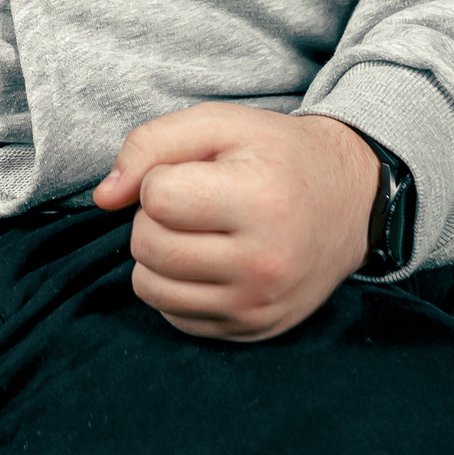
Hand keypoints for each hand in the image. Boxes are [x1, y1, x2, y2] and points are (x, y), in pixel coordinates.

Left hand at [92, 103, 379, 342]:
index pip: (157, 198)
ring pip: (150, 287)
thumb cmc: (277, 156)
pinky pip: (172, 316)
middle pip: (148, 245)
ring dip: (158, 254)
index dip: (163, 177)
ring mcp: (258, 304)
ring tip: (198, 231)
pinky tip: (209, 261)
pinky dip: (176, 286)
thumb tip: (103, 198)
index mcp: (261, 201)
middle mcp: (264, 263)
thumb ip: (150, 145)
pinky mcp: (252, 330)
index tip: (196, 173)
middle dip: (154, 217)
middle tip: (194, 202)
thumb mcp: (221, 124)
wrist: (350, 202)